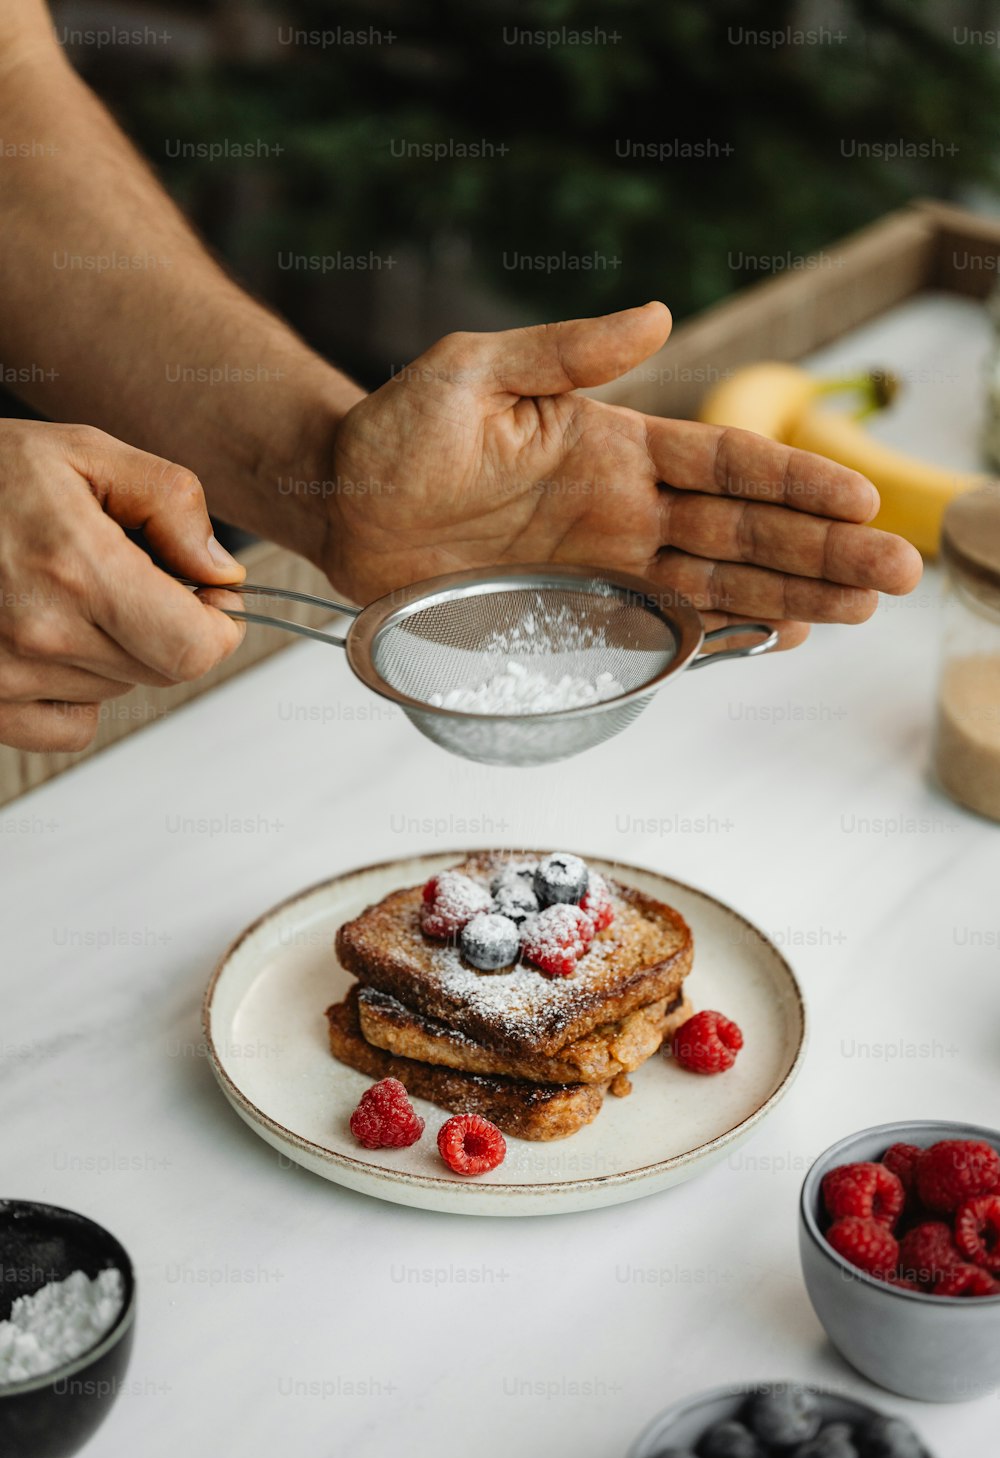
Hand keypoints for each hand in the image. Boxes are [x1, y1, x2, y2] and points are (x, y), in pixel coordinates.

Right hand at [0, 420, 244, 750]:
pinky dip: (74, 691)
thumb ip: (169, 503)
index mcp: (77, 568)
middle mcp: (40, 632)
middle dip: (168, 624)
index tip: (208, 593)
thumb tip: (221, 571)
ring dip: (116, 648)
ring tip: (67, 591)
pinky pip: (69, 726)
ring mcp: (5, 676)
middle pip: (164, 669)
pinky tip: (48, 637)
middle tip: (132, 575)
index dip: (218, 623)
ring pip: (119, 688)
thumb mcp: (84, 452)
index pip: (194, 648)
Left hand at [326, 304, 921, 646]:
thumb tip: (659, 316)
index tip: (859, 499)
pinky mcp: (573, 612)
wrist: (340, 506)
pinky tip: (775, 638)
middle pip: (744, 529)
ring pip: (718, 581)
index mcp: (613, 445)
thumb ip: (564, 351)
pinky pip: (660, 626)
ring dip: (792, 595)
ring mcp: (604, 564)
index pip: (725, 462)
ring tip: (861, 609)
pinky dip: (719, 634)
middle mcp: (624, 508)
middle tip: (896, 571)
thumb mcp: (474, 372)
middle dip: (822, 550)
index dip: (794, 481)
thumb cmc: (396, 430)